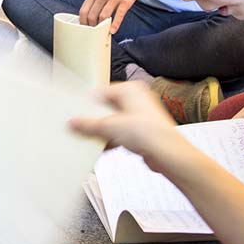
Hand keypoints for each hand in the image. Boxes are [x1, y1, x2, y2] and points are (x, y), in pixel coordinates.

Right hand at [69, 81, 188, 173]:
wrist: (169, 155)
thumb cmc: (149, 133)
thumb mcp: (110, 127)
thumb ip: (88, 125)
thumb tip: (73, 122)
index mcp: (130, 89)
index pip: (101, 92)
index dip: (88, 104)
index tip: (77, 113)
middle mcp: (137, 98)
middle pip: (107, 107)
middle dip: (95, 120)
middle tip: (82, 127)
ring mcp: (141, 115)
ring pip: (115, 121)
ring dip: (104, 132)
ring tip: (91, 139)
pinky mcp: (144, 130)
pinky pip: (122, 132)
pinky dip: (113, 139)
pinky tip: (104, 148)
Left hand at [78, 0, 151, 31]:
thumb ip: (94, 2)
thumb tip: (87, 18)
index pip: (83, 11)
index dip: (83, 22)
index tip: (85, 28)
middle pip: (92, 16)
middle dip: (92, 27)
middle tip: (94, 33)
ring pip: (103, 16)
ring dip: (102, 27)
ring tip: (103, 32)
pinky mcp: (125, 2)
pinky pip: (118, 15)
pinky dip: (115, 25)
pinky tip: (113, 30)